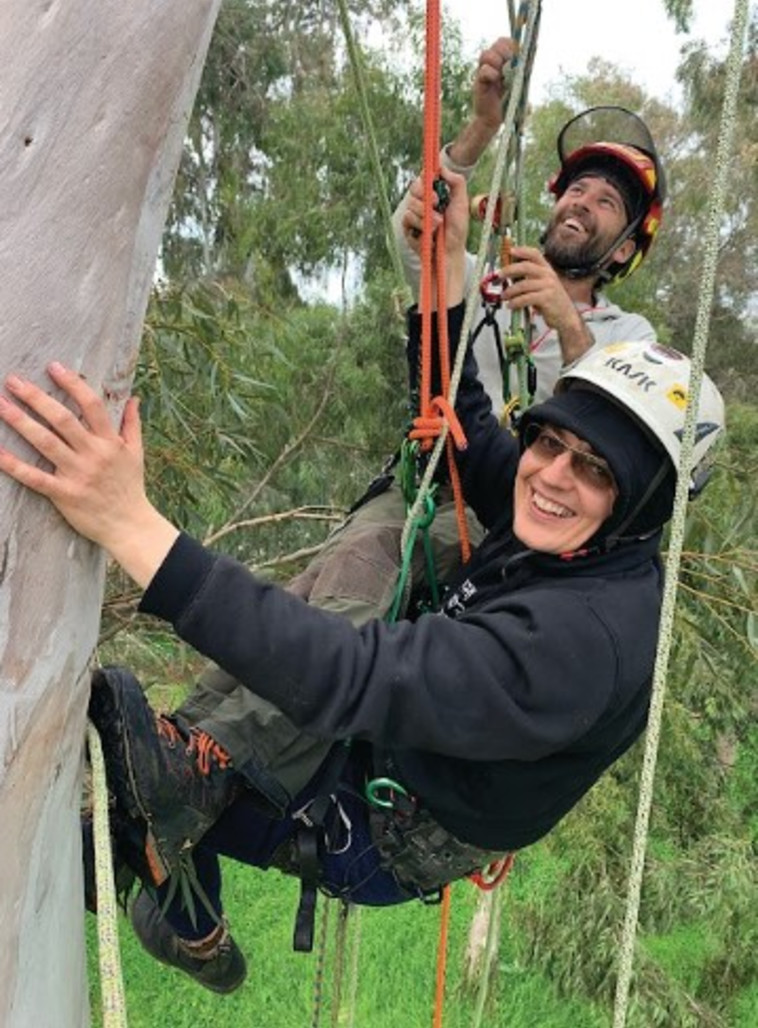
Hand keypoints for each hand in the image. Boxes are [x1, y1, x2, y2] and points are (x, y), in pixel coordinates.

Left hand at [0, 364, 177, 585]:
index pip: (91, 405)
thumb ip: (132, 424)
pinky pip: (35, 477)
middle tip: (13, 381)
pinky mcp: (64, 494)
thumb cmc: (131, 488)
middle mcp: (93, 454)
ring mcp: (78, 474)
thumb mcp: (136, 453)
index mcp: (110, 442)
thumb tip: (133, 397)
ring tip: (0, 405)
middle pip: (62, 419)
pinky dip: (14, 465)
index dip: (72, 384)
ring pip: (45, 442)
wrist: (130, 526)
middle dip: (36, 398)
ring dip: (20, 422)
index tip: (53, 367)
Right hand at [401, 168, 468, 305]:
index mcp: (434, 194)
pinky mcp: (407, 228)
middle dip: (425, 194)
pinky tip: (429, 234)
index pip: (424, 178)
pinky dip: (420, 225)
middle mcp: (422, 202)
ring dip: (426, 214)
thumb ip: (456, 182)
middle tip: (437, 202)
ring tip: (439, 225)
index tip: (433, 182)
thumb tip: (442, 167)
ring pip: (411, 203)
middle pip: (414, 187)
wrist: (449, 253)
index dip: (426, 178)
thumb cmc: (457, 230)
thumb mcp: (461, 203)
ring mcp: (414, 215)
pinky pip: (407, 218)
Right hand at [471, 37, 518, 131]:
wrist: (493, 120)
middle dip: (505, 50)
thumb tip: (536, 50)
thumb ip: (526, 72)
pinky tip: (496, 79)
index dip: (512, 43)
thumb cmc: (508, 104)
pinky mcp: (479, 81)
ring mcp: (484, 71)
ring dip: (496, 60)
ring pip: (486, 54)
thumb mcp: (521, 87)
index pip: (506, 41)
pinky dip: (490, 72)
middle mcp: (493, 63)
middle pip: (497, 44)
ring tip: (502, 73)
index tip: (518, 54)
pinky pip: (483, 70)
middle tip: (510, 62)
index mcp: (504, 61)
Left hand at [501, 246, 583, 331]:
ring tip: (504, 296)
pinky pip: (526, 298)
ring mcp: (548, 286)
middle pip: (526, 267)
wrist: (566, 317)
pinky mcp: (546, 298)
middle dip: (509, 270)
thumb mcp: (541, 286)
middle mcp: (548, 275)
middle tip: (499, 276)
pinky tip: (511, 306)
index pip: (535, 254)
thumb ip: (528, 279)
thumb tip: (508, 275)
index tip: (510, 250)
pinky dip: (515, 302)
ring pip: (523, 284)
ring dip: (510, 291)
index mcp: (547, 269)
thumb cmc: (551, 302)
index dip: (522, 251)